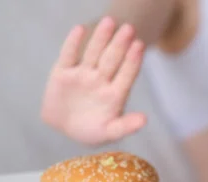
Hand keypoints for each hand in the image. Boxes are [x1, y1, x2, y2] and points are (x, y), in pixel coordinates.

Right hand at [41, 17, 146, 144]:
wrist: (63, 129)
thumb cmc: (91, 132)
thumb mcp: (109, 133)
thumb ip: (125, 126)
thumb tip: (144, 120)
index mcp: (115, 93)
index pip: (126, 74)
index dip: (133, 61)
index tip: (139, 46)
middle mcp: (101, 79)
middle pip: (112, 59)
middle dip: (120, 44)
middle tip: (129, 28)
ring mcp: (83, 74)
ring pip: (93, 53)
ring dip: (101, 38)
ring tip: (109, 21)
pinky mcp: (63, 73)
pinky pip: (68, 55)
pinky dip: (73, 43)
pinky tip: (80, 29)